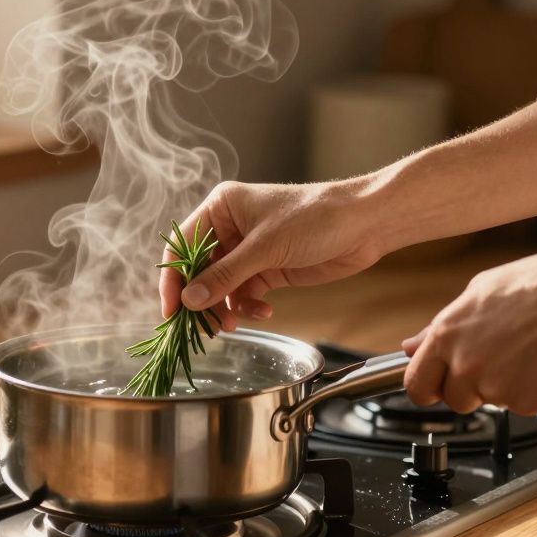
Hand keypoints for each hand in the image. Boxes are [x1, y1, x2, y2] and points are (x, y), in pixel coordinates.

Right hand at [161, 179, 386, 327]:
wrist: (365, 224)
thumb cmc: (314, 218)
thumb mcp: (265, 247)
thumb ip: (225, 276)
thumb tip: (190, 301)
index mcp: (221, 208)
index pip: (181, 246)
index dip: (173, 279)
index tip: (171, 312)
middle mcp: (229, 228)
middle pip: (198, 271)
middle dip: (202, 299)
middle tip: (203, 327)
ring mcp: (248, 251)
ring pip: (220, 287)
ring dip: (224, 308)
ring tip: (233, 324)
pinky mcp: (267, 269)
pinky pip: (243, 294)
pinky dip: (248, 307)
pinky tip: (263, 311)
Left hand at [402, 249, 536, 414]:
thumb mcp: (482, 289)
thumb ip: (441, 325)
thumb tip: (411, 345)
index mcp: (447, 333)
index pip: (416, 382)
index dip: (427, 385)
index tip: (436, 385)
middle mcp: (464, 363)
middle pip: (450, 400)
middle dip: (463, 391)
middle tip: (491, 367)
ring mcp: (494, 386)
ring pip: (486, 402)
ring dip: (498, 388)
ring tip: (525, 354)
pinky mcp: (525, 402)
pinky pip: (518, 405)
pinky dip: (529, 391)